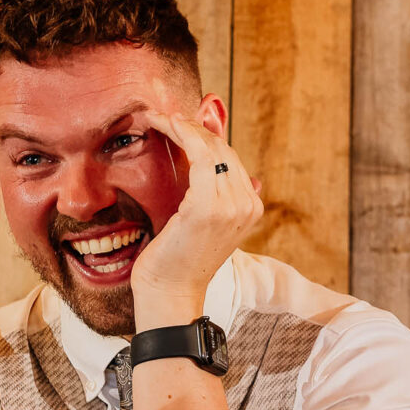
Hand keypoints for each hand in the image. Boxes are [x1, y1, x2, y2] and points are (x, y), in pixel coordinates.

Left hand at [130, 111, 262, 322]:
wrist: (170, 293)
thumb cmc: (179, 261)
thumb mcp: (205, 224)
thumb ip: (220, 197)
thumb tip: (237, 172)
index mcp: (250, 207)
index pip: (231, 159)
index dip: (205, 136)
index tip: (179, 122)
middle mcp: (248, 204)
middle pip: (224, 150)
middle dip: (193, 127)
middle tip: (164, 115)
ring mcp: (231, 206)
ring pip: (212, 148)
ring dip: (183, 126)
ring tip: (159, 117)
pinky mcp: (208, 207)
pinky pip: (200, 156)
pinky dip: (181, 134)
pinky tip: (163, 125)